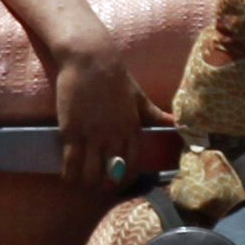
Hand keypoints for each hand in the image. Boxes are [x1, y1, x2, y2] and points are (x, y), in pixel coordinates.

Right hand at [45, 35, 148, 197]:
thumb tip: (175, 122)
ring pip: (91, 174)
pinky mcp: (72, 132)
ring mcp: (92, 136)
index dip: (126, 179)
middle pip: (112, 175)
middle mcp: (115, 136)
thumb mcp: (139, 96)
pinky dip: (70, 174)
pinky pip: (71, 163)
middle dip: (105, 185)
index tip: (119, 183)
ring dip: (87, 182)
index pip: (133, 165)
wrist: (90, 59)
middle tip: (98, 185)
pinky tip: (68, 175)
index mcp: (132, 129)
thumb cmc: (115, 75)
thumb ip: (155, 114)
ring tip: (82, 180)